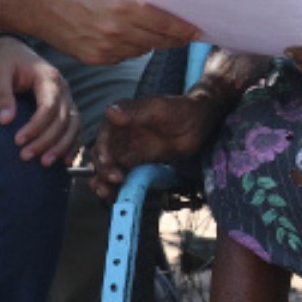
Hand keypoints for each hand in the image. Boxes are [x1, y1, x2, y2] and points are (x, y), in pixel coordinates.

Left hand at [0, 36, 80, 167]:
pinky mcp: (66, 108)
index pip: (49, 106)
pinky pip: (75, 128)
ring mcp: (67, 98)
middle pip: (62, 120)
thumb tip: (5, 121)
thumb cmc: (5, 62)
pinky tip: (64, 161)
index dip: (35, 126)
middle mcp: (63, 88)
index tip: (17, 141)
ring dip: (61, 147)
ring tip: (44, 164)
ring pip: (72, 126)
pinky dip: (72, 145)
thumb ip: (1, 95)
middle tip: (25, 156)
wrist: (14, 53)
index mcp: (48, 77)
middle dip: (45, 141)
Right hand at [40, 0, 200, 66]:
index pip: (167, 23)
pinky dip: (130, 48)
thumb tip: (168, 6)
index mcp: (126, 6)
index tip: (197, 30)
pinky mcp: (96, 59)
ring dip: (151, 42)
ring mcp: (107, 48)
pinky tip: (126, 37)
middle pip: (159, 40)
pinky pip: (124, 57)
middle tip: (186, 35)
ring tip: (155, 34)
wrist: (41, 4)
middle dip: (174, 38)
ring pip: (142, 50)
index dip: (185, 29)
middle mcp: (118, 29)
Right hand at [90, 92, 224, 196]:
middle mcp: (121, 133)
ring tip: (107, 192)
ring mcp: (129, 148)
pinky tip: (115, 194)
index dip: (102, 149)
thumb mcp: (158, 107)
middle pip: (102, 153)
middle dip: (102, 168)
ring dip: (103, 180)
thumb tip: (110, 112)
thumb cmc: (180, 108)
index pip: (104, 135)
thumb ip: (134, 110)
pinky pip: (121, 173)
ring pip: (108, 166)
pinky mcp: (137, 161)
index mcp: (122, 117)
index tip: (107, 162)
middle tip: (115, 179)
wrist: (199, 121)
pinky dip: (115, 185)